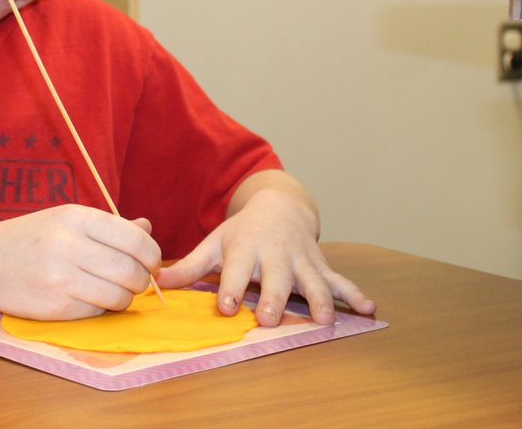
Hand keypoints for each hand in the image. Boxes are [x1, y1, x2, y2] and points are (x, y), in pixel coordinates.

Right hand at [0, 204, 161, 319]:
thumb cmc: (28, 238)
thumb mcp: (65, 220)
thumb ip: (108, 226)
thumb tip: (147, 229)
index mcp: (75, 217)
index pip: (135, 240)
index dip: (152, 255)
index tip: (151, 263)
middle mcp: (69, 245)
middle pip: (132, 271)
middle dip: (142, 280)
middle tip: (135, 281)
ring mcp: (61, 278)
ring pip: (119, 296)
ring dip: (124, 298)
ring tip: (111, 290)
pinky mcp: (56, 307)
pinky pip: (97, 312)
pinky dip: (100, 308)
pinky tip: (86, 297)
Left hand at [157, 178, 375, 326]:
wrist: (278, 205)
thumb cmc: (240, 232)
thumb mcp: (213, 244)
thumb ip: (188, 267)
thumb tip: (154, 280)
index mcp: (245, 249)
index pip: (236, 271)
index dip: (232, 289)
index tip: (229, 307)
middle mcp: (274, 255)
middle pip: (276, 280)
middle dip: (275, 298)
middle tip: (272, 319)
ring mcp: (302, 261)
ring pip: (313, 282)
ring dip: (320, 300)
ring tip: (326, 319)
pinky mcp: (321, 266)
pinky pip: (341, 281)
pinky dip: (356, 294)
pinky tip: (370, 308)